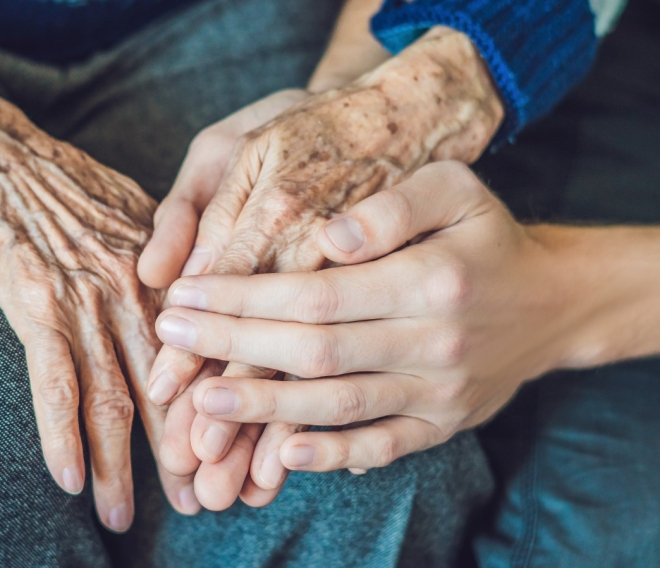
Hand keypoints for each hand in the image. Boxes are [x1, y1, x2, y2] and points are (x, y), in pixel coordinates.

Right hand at [0, 100, 195, 531]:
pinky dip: (63, 433)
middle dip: (189, 449)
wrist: (22, 163)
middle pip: (175, 387)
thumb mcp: (154, 225)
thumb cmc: (90, 195)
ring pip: (117, 395)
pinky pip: (55, 380)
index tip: (241, 452)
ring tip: (130, 514)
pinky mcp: (40, 305)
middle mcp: (143, 296)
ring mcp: (91, 302)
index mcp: (176, 280)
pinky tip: (71, 479)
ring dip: (126, 462)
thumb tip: (211, 317)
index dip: (227, 408)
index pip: (212, 355)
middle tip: (206, 500)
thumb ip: (185, 278)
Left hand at [160, 161, 571, 473]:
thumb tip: (326, 238)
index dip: (245, 297)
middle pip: (314, 351)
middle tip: (171, 340)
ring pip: (337, 405)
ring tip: (201, 402)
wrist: (550, 302)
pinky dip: (330, 455)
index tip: (188, 295)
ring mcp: (439, 391)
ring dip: (263, 407)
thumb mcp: (455, 190)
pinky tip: (280, 451)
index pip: (317, 293)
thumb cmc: (489, 238)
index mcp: (431, 278)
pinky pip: (381, 447)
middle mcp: (434, 341)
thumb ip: (390, 208)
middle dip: (233, 347)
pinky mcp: (442, 423)